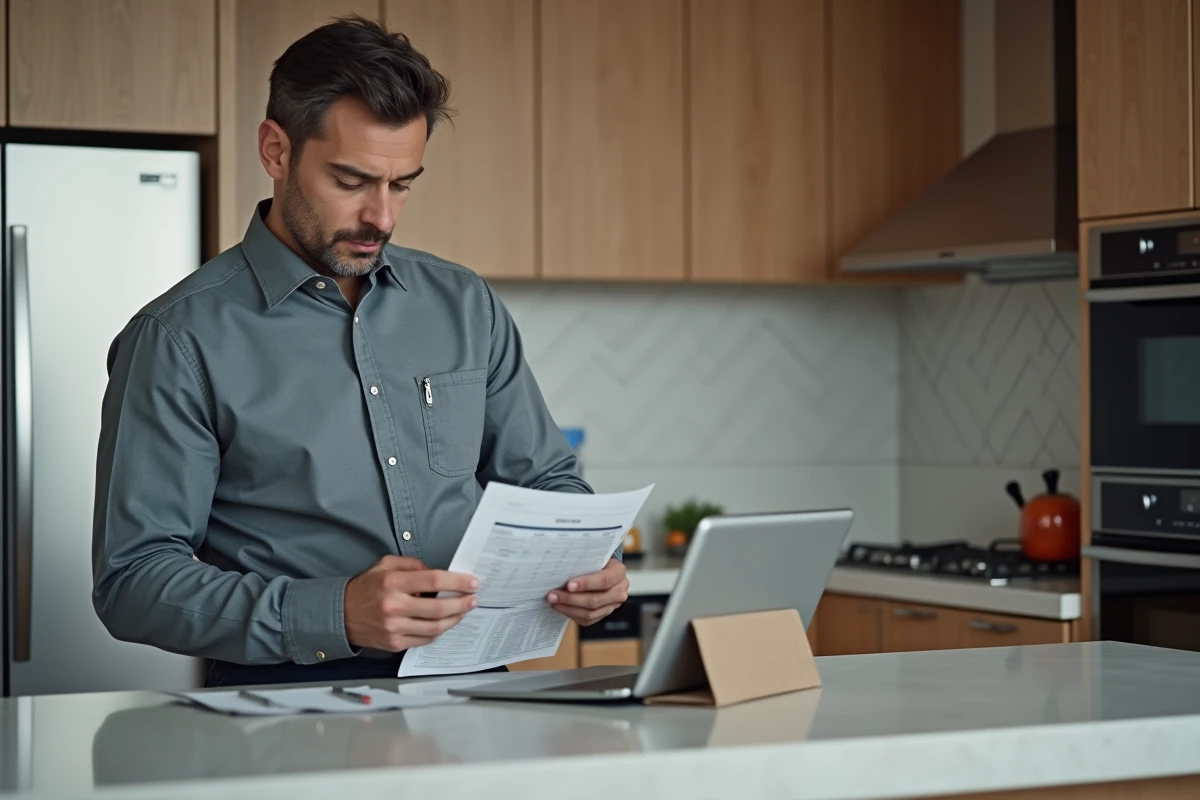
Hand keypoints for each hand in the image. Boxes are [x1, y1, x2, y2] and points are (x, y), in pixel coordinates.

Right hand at [343, 555, 478, 650]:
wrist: (340, 615)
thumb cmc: (366, 587)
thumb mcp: (385, 565)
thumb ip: (412, 565)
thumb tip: (437, 573)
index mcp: (392, 583)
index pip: (433, 580)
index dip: (457, 582)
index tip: (472, 583)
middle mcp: (393, 606)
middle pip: (438, 608)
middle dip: (462, 603)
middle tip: (474, 599)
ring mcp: (394, 628)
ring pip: (435, 627)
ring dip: (455, 619)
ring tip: (464, 611)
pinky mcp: (394, 644)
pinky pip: (425, 639)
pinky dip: (439, 631)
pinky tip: (446, 622)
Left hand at [547, 558, 627, 625]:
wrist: (601, 569)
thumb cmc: (594, 561)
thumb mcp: (593, 557)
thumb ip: (583, 563)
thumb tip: (560, 571)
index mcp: (619, 572)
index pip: (604, 580)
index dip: (586, 584)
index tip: (568, 585)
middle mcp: (620, 590)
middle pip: (595, 600)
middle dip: (571, 598)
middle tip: (553, 595)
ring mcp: (613, 605)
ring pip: (590, 613)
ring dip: (568, 608)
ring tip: (553, 601)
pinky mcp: (604, 614)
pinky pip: (587, 620)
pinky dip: (572, 614)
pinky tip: (560, 607)